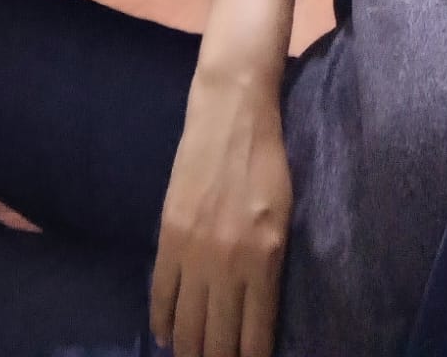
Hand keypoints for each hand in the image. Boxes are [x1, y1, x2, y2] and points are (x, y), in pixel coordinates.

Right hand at [150, 76, 292, 356]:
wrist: (232, 114)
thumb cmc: (269, 161)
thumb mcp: (285, 216)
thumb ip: (271, 265)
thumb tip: (260, 313)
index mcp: (266, 260)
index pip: (256, 337)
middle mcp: (230, 263)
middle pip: (219, 339)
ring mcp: (196, 251)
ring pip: (188, 324)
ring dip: (191, 350)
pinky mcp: (169, 235)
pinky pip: (162, 293)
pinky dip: (162, 321)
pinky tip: (166, 336)